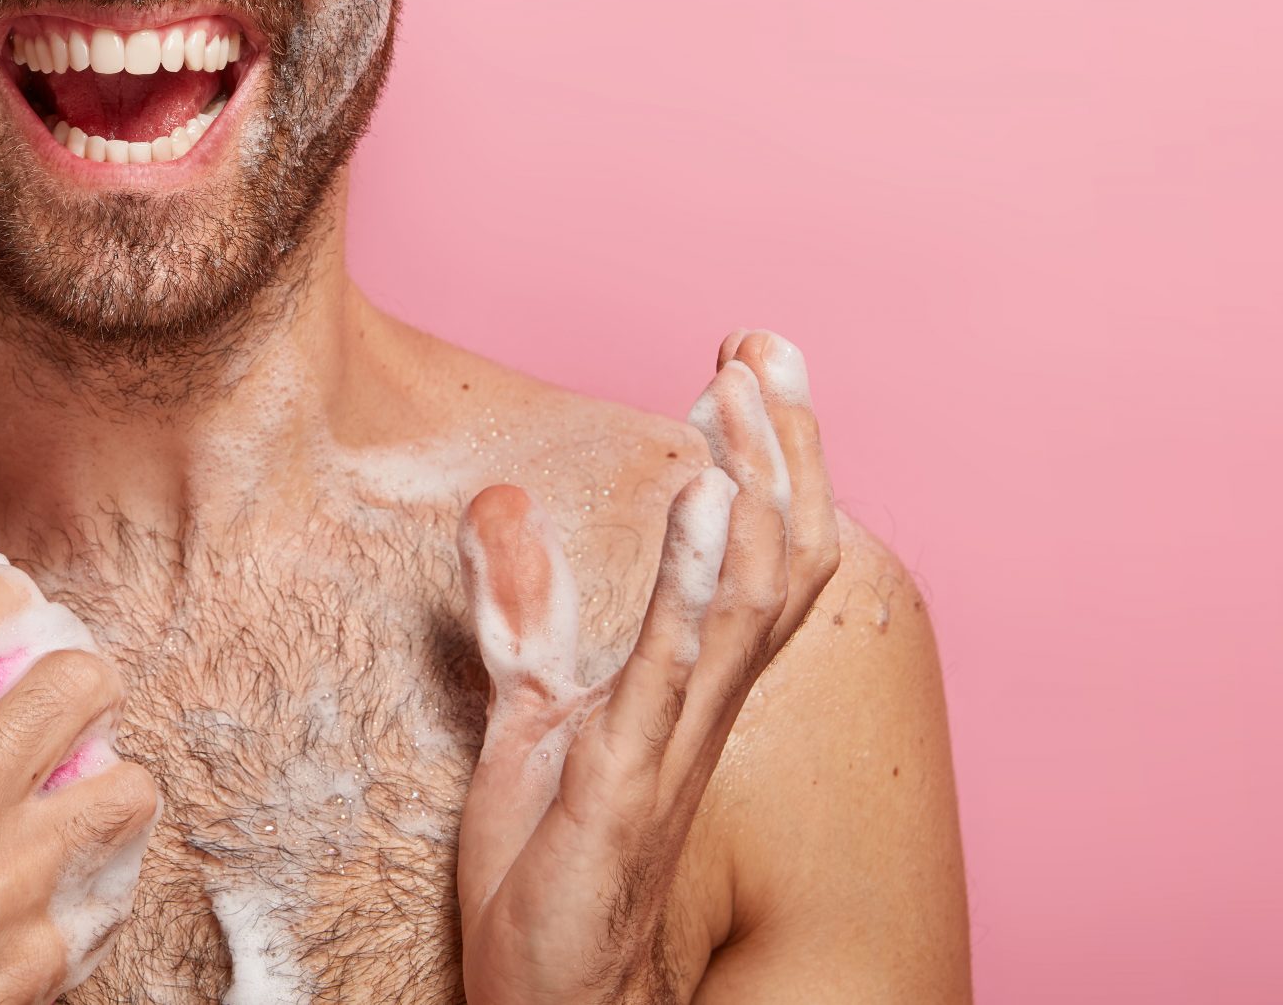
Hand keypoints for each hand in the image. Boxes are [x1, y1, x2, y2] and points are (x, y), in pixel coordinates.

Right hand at [0, 567, 160, 1004]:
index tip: (0, 604)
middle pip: (74, 678)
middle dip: (76, 678)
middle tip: (61, 701)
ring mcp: (4, 879)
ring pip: (126, 778)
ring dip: (106, 780)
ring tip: (80, 792)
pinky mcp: (43, 949)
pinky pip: (112, 878)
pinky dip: (99, 873)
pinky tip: (68, 875)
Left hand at [455, 331, 840, 1004]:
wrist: (553, 995)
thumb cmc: (553, 866)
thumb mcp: (527, 710)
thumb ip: (521, 607)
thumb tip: (498, 501)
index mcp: (691, 681)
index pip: (757, 548)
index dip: (769, 455)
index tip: (749, 357)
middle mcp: (705, 701)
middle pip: (782, 555)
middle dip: (783, 445)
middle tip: (765, 344)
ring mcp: (676, 738)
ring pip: (751, 595)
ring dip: (755, 483)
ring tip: (741, 389)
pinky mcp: (627, 776)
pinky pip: (678, 662)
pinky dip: (694, 572)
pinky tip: (702, 494)